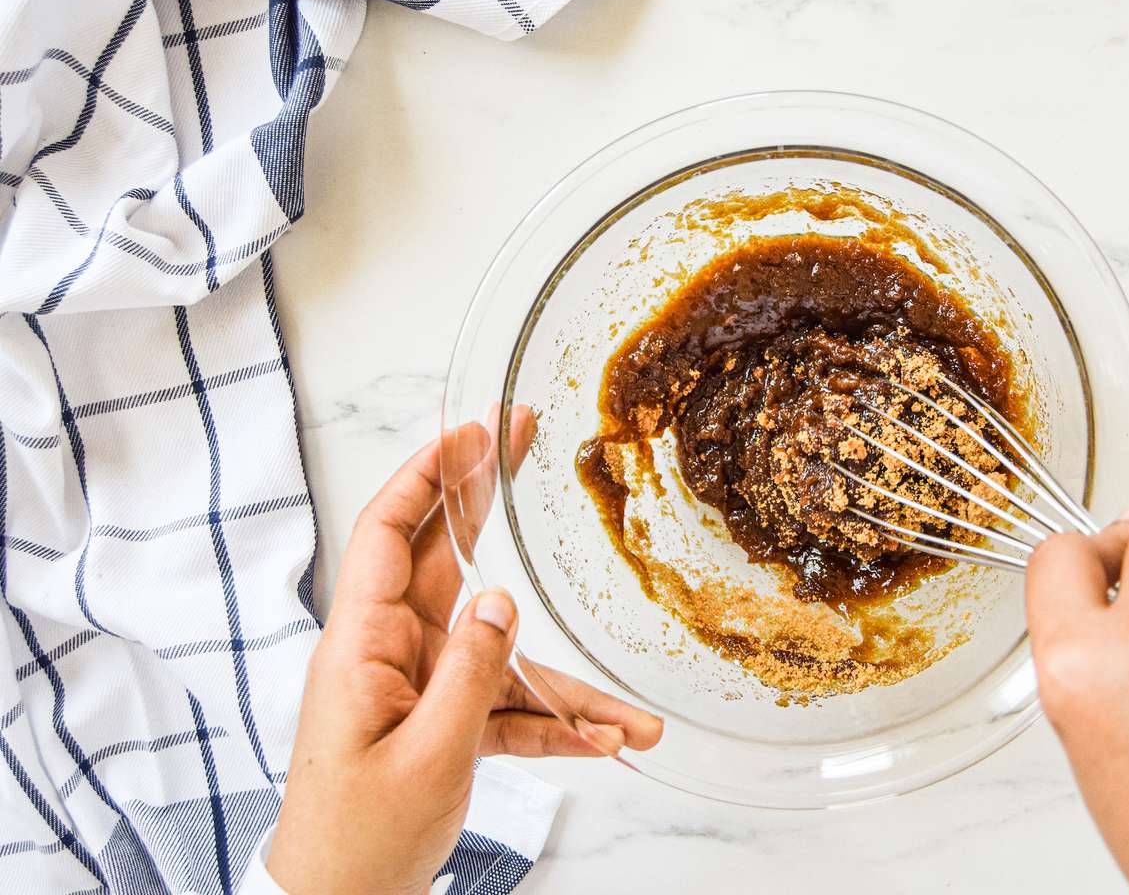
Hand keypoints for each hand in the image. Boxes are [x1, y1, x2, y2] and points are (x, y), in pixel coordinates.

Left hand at [267, 406, 662, 894]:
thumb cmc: (356, 839)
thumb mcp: (424, 756)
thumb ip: (470, 674)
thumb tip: (503, 601)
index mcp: (362, 645)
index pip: (386, 533)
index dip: (427, 475)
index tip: (471, 430)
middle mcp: (390, 652)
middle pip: (449, 564)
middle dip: (493, 509)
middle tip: (531, 442)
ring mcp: (420, 686)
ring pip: (499, 653)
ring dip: (565, 685)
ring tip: (631, 717)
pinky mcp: (443, 724)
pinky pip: (507, 707)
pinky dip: (554, 725)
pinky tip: (605, 745)